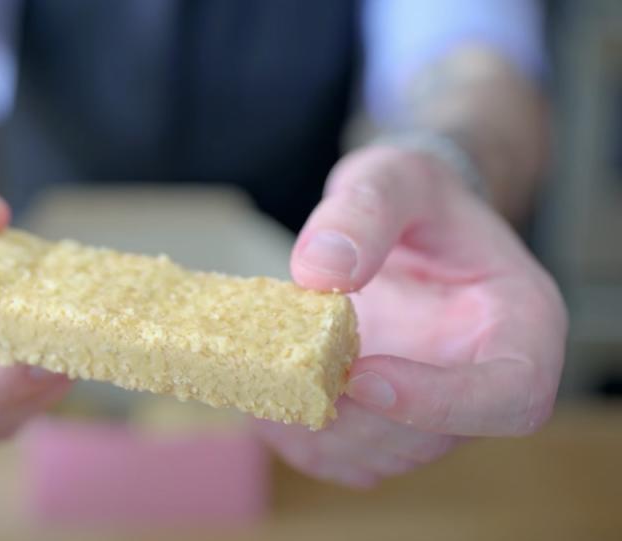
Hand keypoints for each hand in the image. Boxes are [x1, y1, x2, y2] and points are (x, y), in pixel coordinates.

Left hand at [257, 145, 566, 487]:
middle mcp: (484, 381)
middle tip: (283, 379)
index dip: (440, 403)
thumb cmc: (417, 198)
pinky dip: (304, 443)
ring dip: (321, 438)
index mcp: (520, 324)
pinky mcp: (392, 425)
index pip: (511, 394)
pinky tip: (266, 404)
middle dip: (354, 420)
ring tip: (263, 388)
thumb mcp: (395, 176)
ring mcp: (438, 411)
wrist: (408, 224)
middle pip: (434, 438)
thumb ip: (365, 210)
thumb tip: (320, 271)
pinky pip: (353, 458)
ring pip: (386, 457)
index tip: (362, 376)